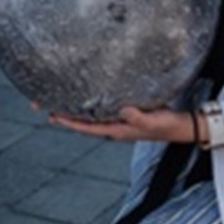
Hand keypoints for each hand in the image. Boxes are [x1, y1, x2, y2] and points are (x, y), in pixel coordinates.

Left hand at [46, 106, 198, 143]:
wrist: (181, 124)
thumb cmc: (167, 124)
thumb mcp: (153, 121)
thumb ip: (138, 117)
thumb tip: (122, 109)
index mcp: (116, 129)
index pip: (86, 127)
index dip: (69, 121)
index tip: (52, 115)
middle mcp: (113, 125)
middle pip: (82, 120)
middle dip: (63, 113)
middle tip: (42, 105)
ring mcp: (117, 118)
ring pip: (88, 114)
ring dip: (72, 107)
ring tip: (54, 98)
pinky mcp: (122, 110)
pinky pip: (99, 107)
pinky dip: (86, 102)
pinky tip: (80, 93)